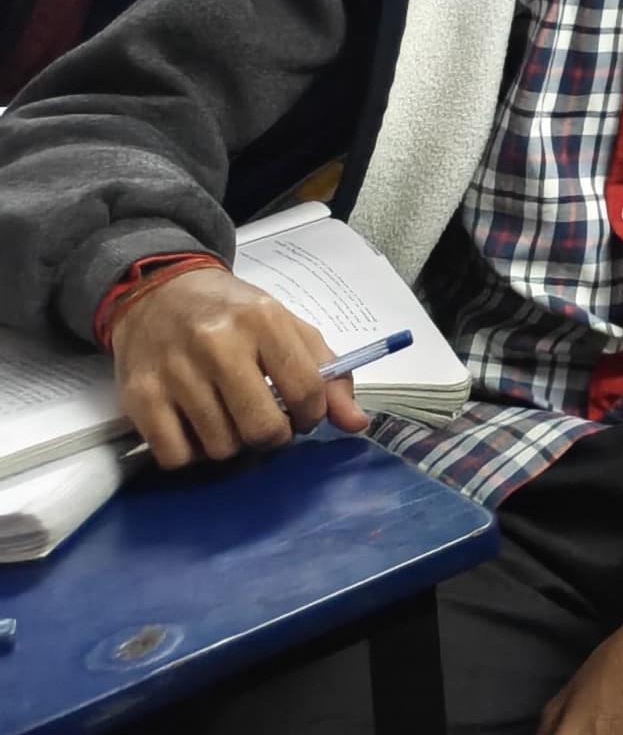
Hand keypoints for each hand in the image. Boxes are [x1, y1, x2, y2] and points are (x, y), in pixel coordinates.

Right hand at [104, 266, 362, 467]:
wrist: (157, 293)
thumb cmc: (232, 314)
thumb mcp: (287, 328)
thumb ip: (327, 374)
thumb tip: (356, 423)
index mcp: (263, 320)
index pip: (306, 390)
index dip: (312, 415)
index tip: (302, 414)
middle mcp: (217, 344)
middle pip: (262, 428)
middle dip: (273, 436)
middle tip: (266, 422)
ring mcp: (174, 372)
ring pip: (220, 447)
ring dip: (231, 444)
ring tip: (228, 418)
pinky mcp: (138, 397)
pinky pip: (175, 456)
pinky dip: (190, 454)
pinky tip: (195, 429)